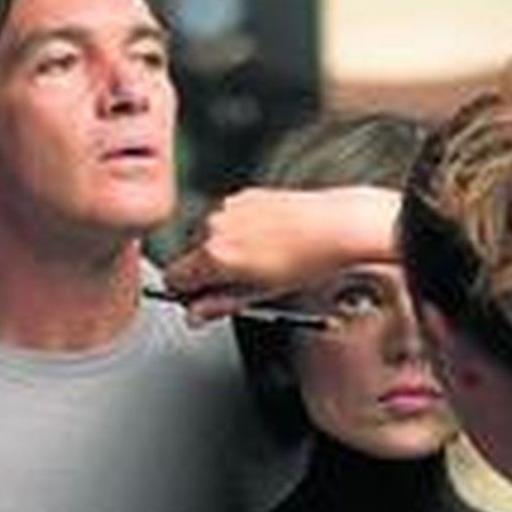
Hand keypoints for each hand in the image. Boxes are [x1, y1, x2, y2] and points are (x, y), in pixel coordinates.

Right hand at [163, 185, 399, 321]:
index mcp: (214, 255)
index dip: (186, 293)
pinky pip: (229, 219)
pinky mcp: (245, 196)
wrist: (336, 227)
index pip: (174, 278)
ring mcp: (229, 208)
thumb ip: (220, 305)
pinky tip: (267, 241)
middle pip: (191, 257)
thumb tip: (196, 315)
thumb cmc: (307, 262)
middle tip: (241, 284)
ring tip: (260, 261)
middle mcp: (215, 226)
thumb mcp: (260, 295)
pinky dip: (240, 231)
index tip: (201, 300)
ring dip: (225, 251)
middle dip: (208, 272)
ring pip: (210, 237)